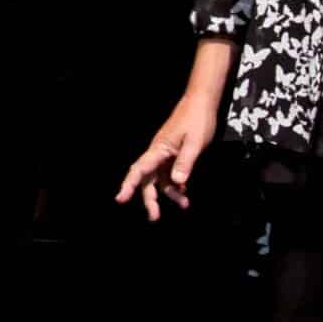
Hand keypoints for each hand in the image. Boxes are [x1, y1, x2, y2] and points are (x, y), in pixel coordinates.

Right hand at [116, 97, 217, 221]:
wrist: (201, 103)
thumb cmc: (197, 120)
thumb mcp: (194, 142)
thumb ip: (185, 162)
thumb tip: (177, 184)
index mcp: (158, 150)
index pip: (139, 170)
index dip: (129, 185)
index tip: (121, 199)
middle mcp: (157, 154)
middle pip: (146, 180)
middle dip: (149, 199)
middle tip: (154, 218)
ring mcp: (165, 155)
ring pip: (160, 180)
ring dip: (169, 194)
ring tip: (184, 205)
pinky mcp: (173, 156)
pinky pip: (169, 175)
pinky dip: (176, 185)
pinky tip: (184, 192)